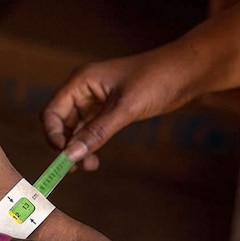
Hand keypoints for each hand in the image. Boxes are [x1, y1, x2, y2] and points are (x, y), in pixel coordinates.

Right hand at [42, 51, 195, 170]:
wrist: (187, 71)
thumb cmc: (157, 79)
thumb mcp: (126, 108)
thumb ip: (97, 132)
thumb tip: (71, 155)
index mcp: (81, 82)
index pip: (52, 112)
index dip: (53, 135)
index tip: (64, 156)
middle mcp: (84, 90)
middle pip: (61, 123)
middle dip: (66, 146)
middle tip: (78, 168)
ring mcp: (96, 100)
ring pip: (76, 129)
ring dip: (79, 148)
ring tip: (90, 166)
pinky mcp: (109, 109)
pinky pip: (91, 130)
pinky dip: (91, 144)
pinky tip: (95, 157)